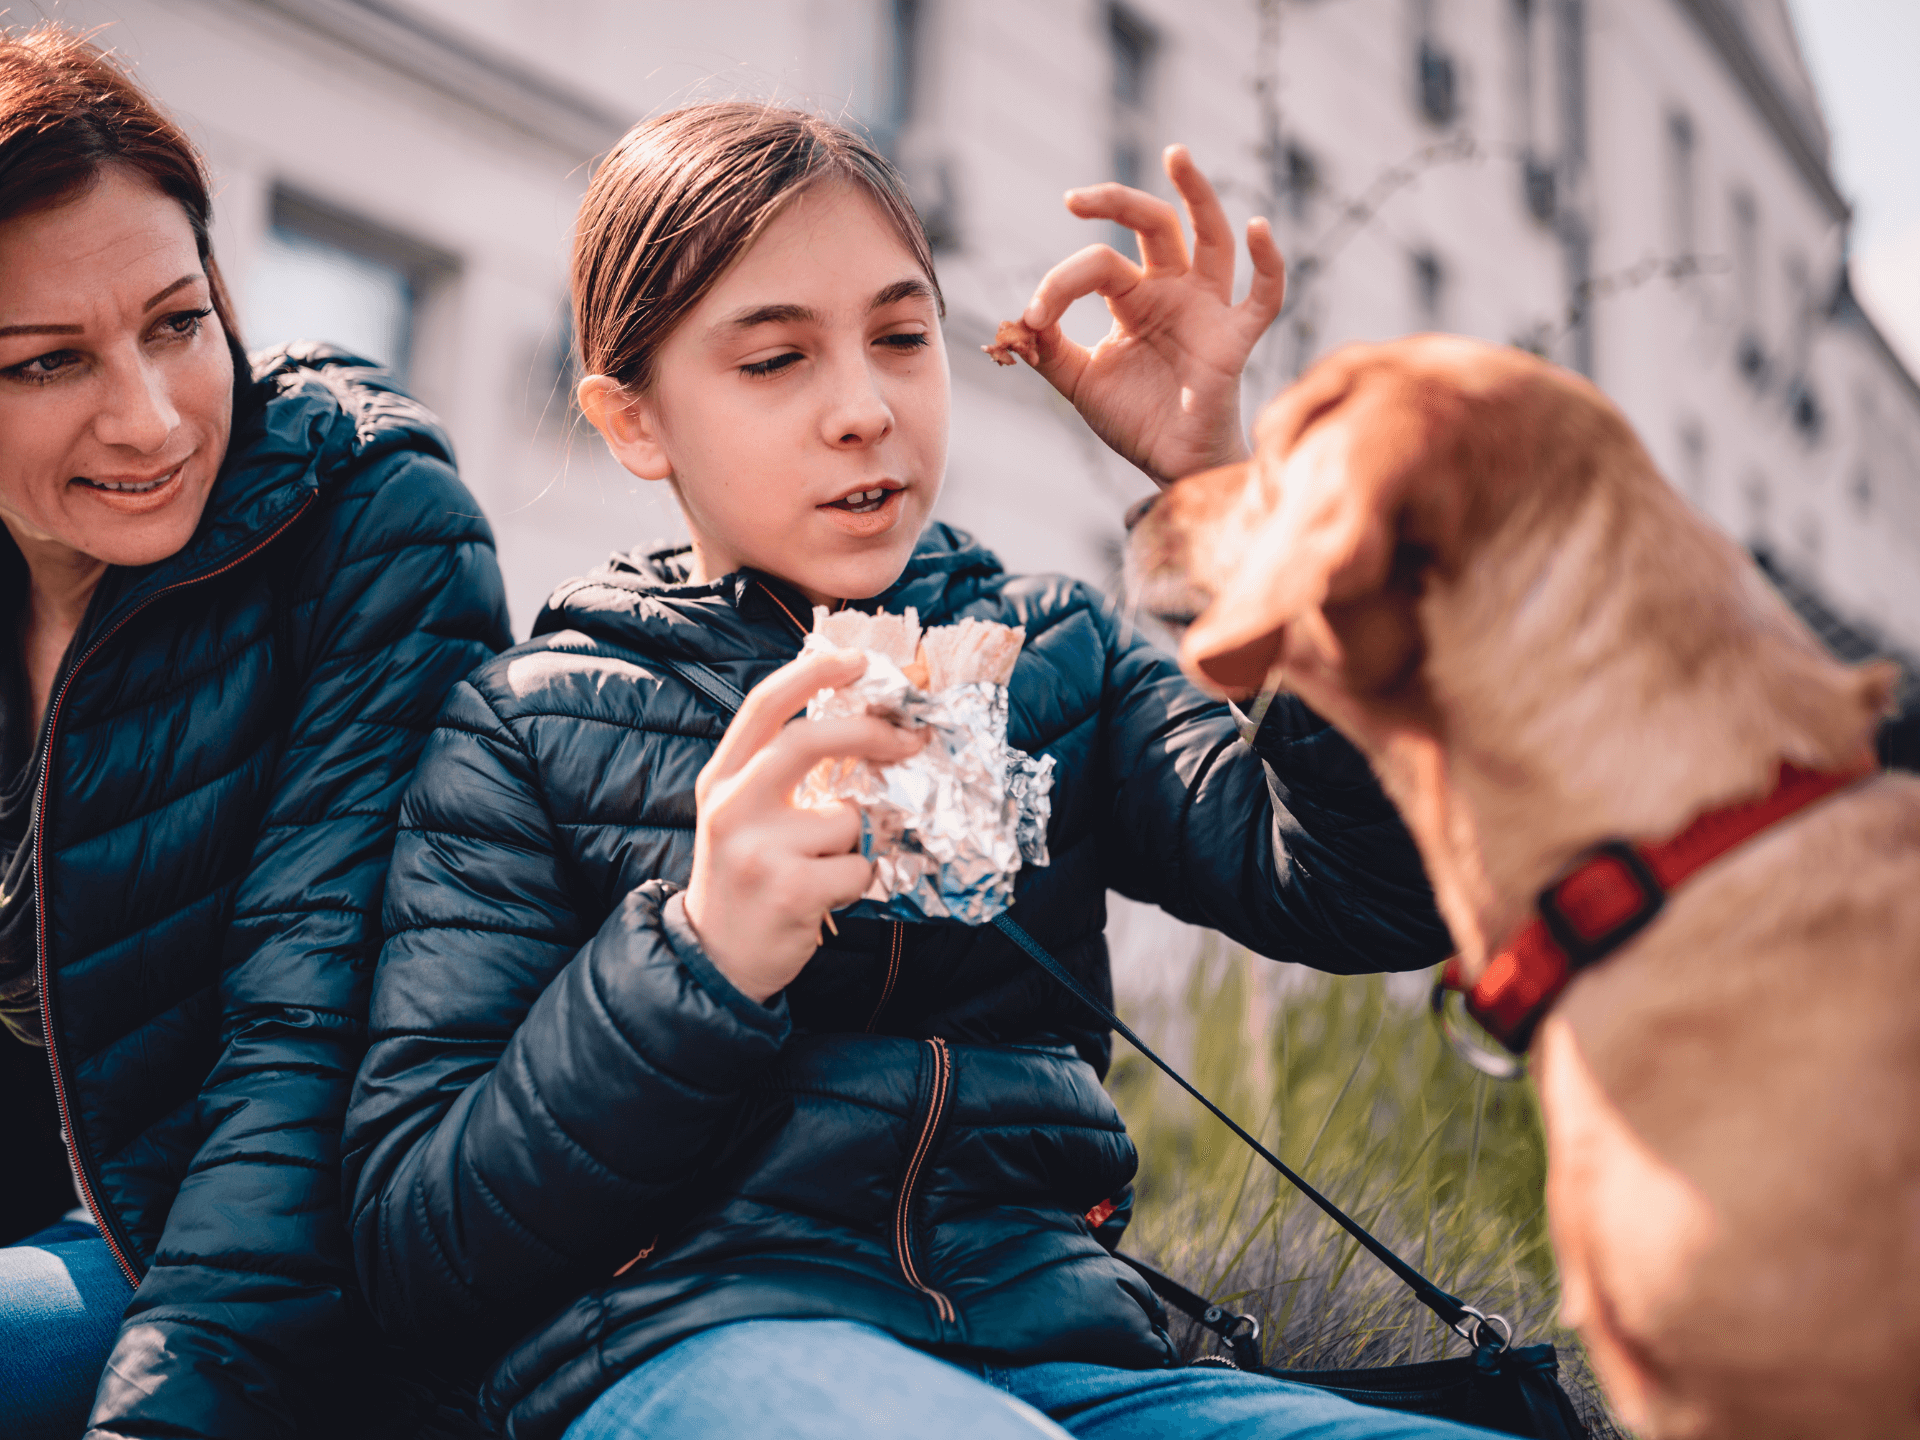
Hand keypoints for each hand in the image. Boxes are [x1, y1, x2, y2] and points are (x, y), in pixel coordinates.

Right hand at [683, 650, 924, 1002]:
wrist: (715, 959)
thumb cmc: (744, 878)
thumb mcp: (741, 813)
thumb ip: (780, 771)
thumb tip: (859, 722)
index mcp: (721, 778)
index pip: (765, 705)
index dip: (814, 673)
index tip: (857, 659)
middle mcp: (732, 806)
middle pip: (809, 741)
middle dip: (870, 733)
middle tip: (910, 738)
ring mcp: (758, 849)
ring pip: (847, 817)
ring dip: (857, 841)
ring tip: (826, 866)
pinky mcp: (790, 889)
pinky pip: (858, 867)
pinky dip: (858, 880)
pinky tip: (826, 895)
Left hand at [1009, 144, 1285, 484]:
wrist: (1169, 465)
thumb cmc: (1134, 419)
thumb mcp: (1078, 381)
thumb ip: (1045, 350)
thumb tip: (1011, 323)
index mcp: (1134, 297)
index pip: (1097, 265)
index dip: (1060, 284)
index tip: (1033, 318)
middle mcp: (1173, 291)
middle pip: (1153, 225)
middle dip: (1117, 201)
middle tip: (1076, 197)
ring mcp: (1207, 309)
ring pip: (1210, 236)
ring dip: (1196, 193)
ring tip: (1175, 154)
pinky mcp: (1236, 338)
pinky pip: (1264, 296)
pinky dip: (1268, 262)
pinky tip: (1259, 227)